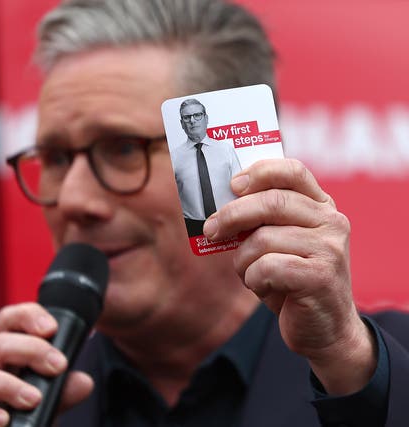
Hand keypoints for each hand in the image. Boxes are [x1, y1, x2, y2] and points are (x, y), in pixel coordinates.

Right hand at [0, 302, 92, 426]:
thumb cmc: (19, 418)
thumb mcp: (45, 403)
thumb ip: (63, 392)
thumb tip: (83, 382)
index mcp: (2, 353)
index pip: (10, 321)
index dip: (29, 317)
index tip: (52, 329)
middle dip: (31, 351)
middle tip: (57, 366)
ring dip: (9, 386)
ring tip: (34, 399)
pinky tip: (3, 419)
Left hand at [203, 158, 375, 394]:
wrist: (325, 328)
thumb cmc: (292, 280)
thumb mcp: (278, 243)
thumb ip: (261, 222)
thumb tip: (217, 208)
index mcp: (321, 206)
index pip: (293, 171)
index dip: (259, 172)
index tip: (232, 185)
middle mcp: (331, 221)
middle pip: (271, 202)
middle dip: (232, 215)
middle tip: (211, 229)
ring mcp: (329, 248)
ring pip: (262, 239)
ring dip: (243, 260)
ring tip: (251, 274)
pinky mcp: (320, 277)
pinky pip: (266, 268)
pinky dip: (253, 279)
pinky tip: (263, 288)